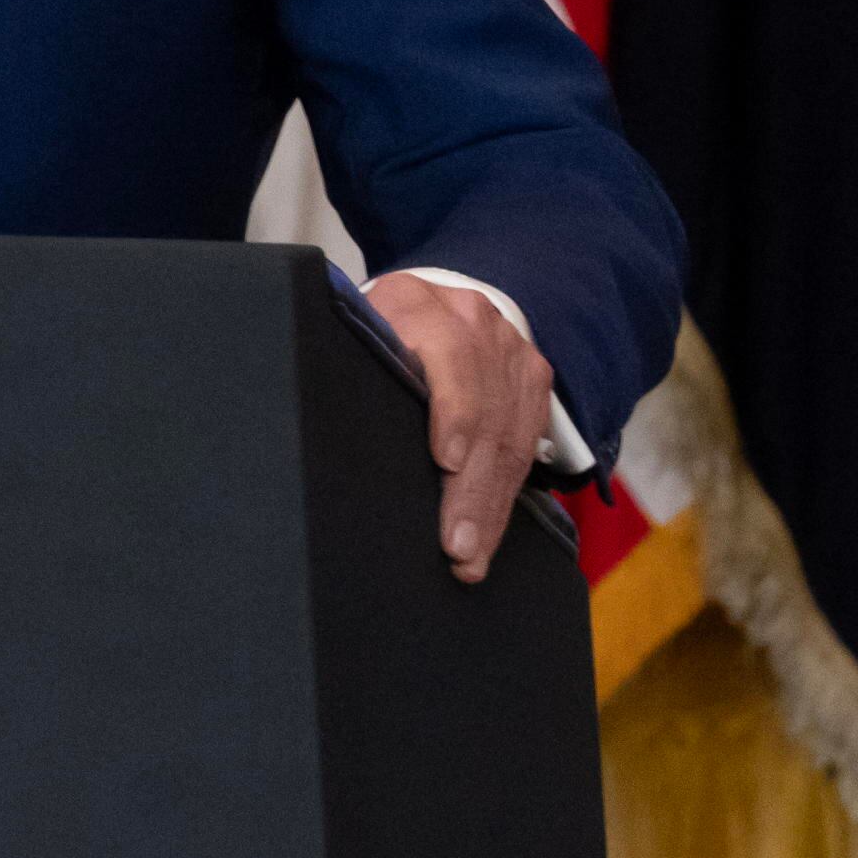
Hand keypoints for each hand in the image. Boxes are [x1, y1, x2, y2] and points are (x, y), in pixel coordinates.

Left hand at [359, 273, 551, 584]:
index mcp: (414, 302)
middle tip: (456, 546)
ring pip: (509, 436)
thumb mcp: (348, 336)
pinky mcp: (533, 376)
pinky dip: (507, 493)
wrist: (426, 303)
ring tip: (471, 555)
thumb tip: (325, 433)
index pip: (448, 355)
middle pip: (483, 410)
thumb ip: (351, 370)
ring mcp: (509, 347)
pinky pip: (526, 443)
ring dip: (491, 504)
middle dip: (470, 488)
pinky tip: (490, 531)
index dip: (451, 410)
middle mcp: (470, 319)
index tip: (445, 460)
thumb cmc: (370, 332)